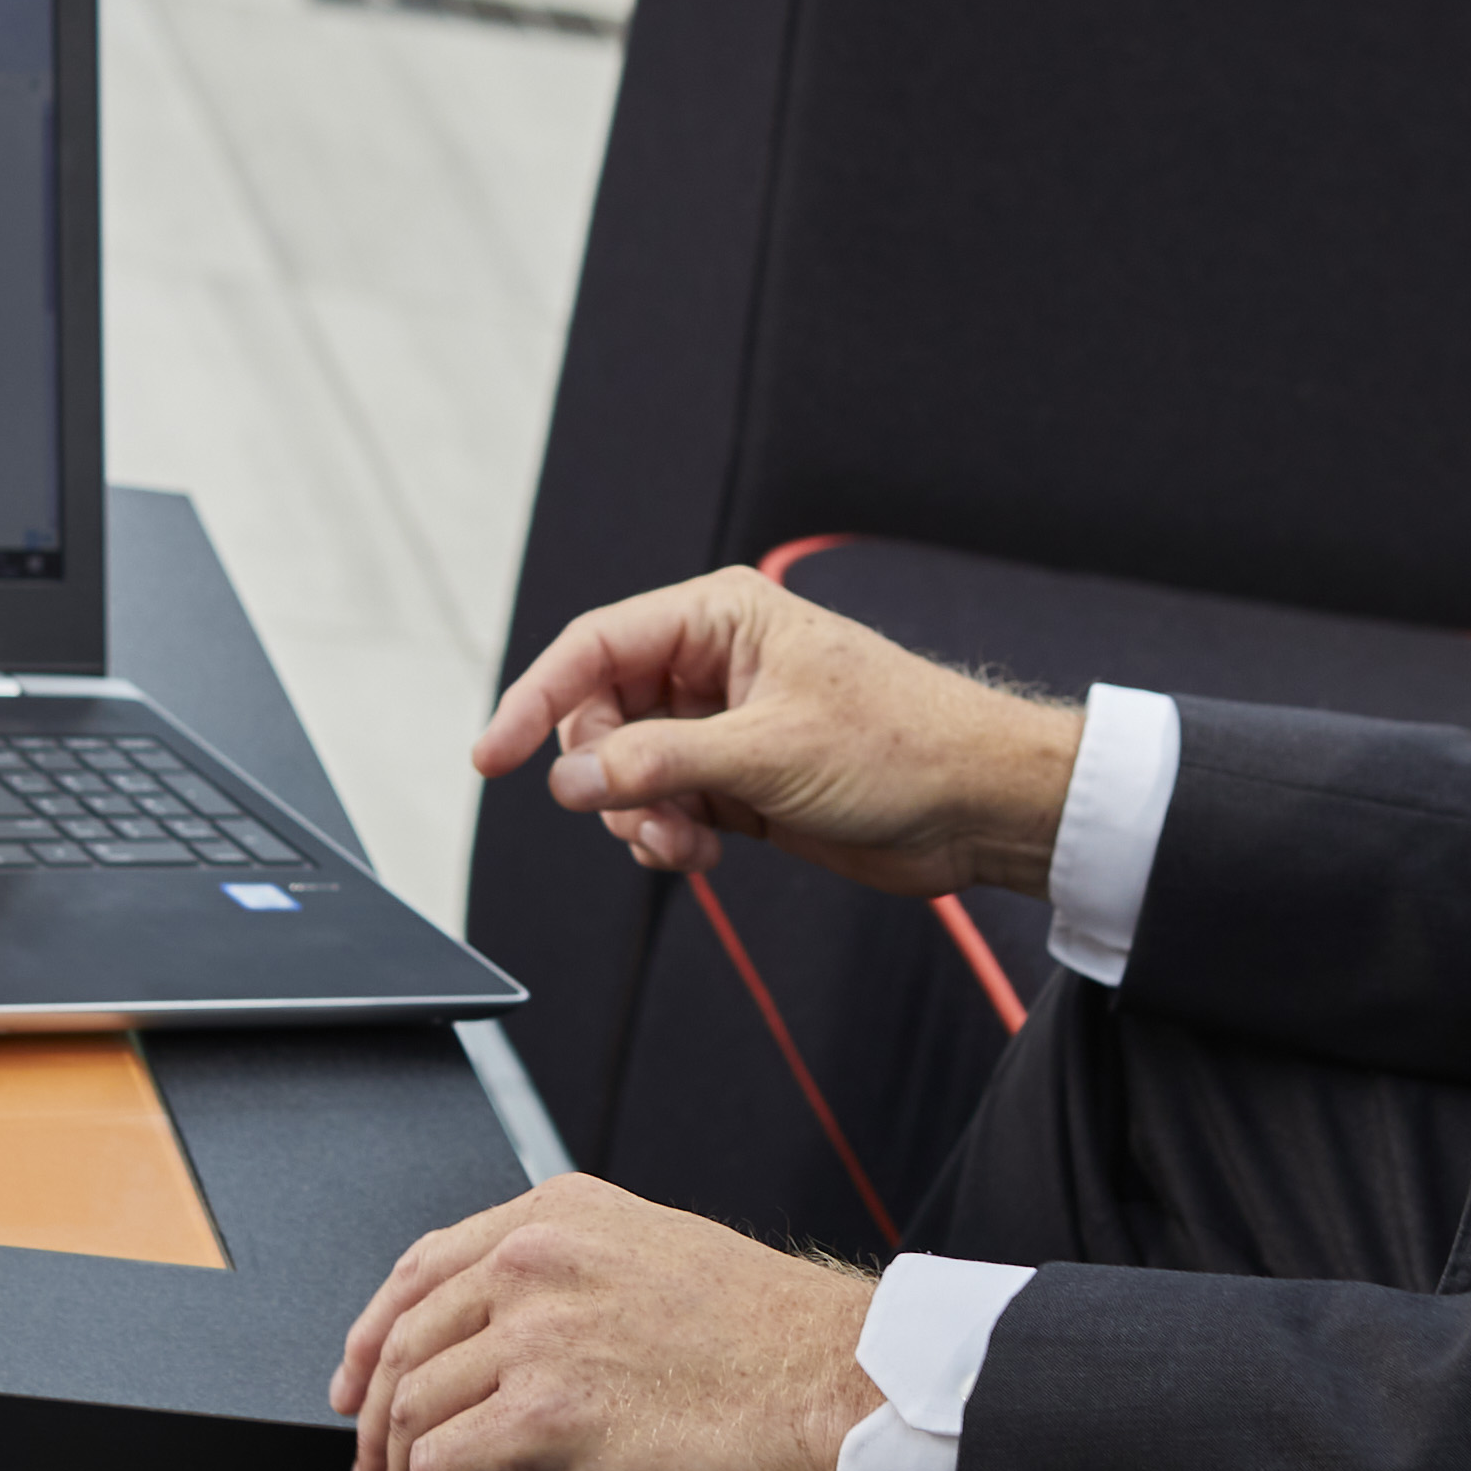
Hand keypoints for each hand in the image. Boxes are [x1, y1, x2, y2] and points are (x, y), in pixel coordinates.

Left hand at [328, 1178, 881, 1470]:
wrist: (846, 1387)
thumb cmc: (781, 1342)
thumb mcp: (666, 1258)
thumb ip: (581, 1275)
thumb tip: (512, 1336)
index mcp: (563, 1215)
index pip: (421, 1268)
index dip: (370, 1339)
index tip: (355, 1392)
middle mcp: (537, 1259)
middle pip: (401, 1347)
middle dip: (374, 1429)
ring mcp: (539, 1332)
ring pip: (408, 1414)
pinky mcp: (549, 1414)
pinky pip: (439, 1470)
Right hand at [466, 564, 1081, 896]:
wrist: (977, 805)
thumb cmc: (903, 746)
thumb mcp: (768, 753)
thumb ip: (659, 761)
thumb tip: (572, 776)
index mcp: (721, 617)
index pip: (594, 647)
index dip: (535, 700)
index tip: (493, 757)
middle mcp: (714, 663)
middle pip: (602, 716)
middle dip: (608, 777)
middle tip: (639, 819)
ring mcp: (724, 725)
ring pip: (628, 769)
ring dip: (640, 816)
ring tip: (687, 845)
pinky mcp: (739, 780)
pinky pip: (664, 805)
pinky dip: (669, 835)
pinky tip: (708, 853)